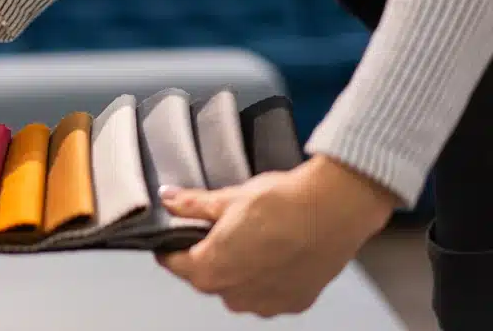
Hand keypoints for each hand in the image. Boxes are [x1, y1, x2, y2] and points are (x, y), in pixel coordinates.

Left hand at [157, 156, 398, 316]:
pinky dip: (268, 278)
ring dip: (239, 270)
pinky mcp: (295, 303)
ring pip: (239, 289)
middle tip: (221, 229)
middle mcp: (235, 298)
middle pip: (208, 277)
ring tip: (255, 239)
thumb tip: (168, 199)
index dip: (171, 247)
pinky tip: (278, 253)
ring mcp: (266, 305)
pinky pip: (268, 294)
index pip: (174, 264)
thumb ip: (192, 204)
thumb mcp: (228, 198)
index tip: (174, 236)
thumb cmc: (279, 202)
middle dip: (209, 255)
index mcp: (209, 271)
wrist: (335, 209)